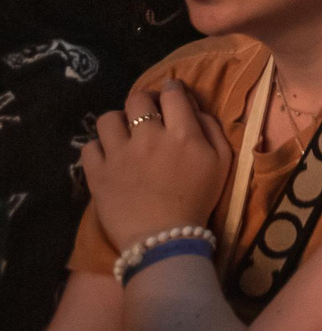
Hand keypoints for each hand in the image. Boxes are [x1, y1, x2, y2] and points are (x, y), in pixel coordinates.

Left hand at [80, 80, 231, 249]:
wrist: (164, 241)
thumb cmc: (198, 200)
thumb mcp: (222, 163)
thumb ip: (213, 130)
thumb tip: (195, 109)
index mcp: (182, 134)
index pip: (173, 93)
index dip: (173, 89)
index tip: (172, 96)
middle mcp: (149, 138)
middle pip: (138, 99)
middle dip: (144, 101)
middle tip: (148, 114)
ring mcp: (119, 155)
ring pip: (108, 119)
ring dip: (118, 123)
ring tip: (123, 135)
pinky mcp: (97, 174)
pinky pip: (89, 147)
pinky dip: (99, 149)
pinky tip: (109, 158)